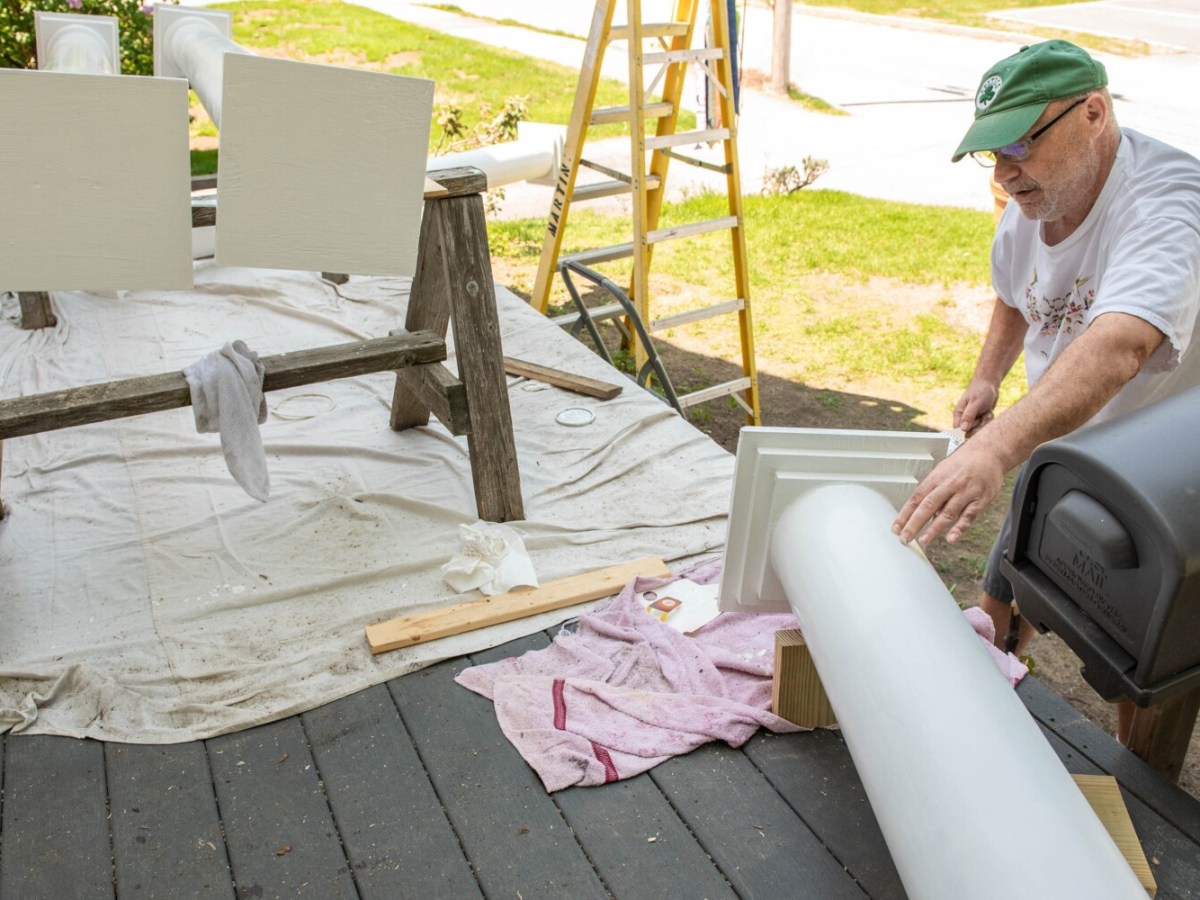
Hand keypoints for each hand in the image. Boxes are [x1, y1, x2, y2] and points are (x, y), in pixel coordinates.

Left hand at [891, 439, 1005, 545]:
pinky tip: (951, 538)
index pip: (916, 498)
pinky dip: (959, 528)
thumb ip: (933, 491)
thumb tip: (922, 511)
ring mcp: (965, 492)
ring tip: (924, 541)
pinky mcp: (980, 499)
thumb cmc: (964, 462)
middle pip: (928, 506)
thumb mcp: (943, 470)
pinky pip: (968, 515)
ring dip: (934, 529)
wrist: (990, 451)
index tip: (896, 527)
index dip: (904, 514)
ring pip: (947, 513)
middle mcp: (949, 485)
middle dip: (914, 524)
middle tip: (905, 537)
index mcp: (936, 478)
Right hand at [953, 380, 998, 436]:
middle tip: (983, 415)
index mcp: (959, 414)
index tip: (976, 426)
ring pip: (979, 429)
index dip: (967, 432)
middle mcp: (964, 418)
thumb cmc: (981, 391)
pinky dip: (989, 419)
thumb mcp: (975, 403)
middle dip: (979, 425)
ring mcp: (973, 419)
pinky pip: (985, 426)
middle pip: (970, 432)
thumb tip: (963, 429)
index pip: (958, 430)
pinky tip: (989, 411)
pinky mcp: (980, 419)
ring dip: (985, 421)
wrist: (989, 385)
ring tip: (986, 411)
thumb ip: (969, 416)